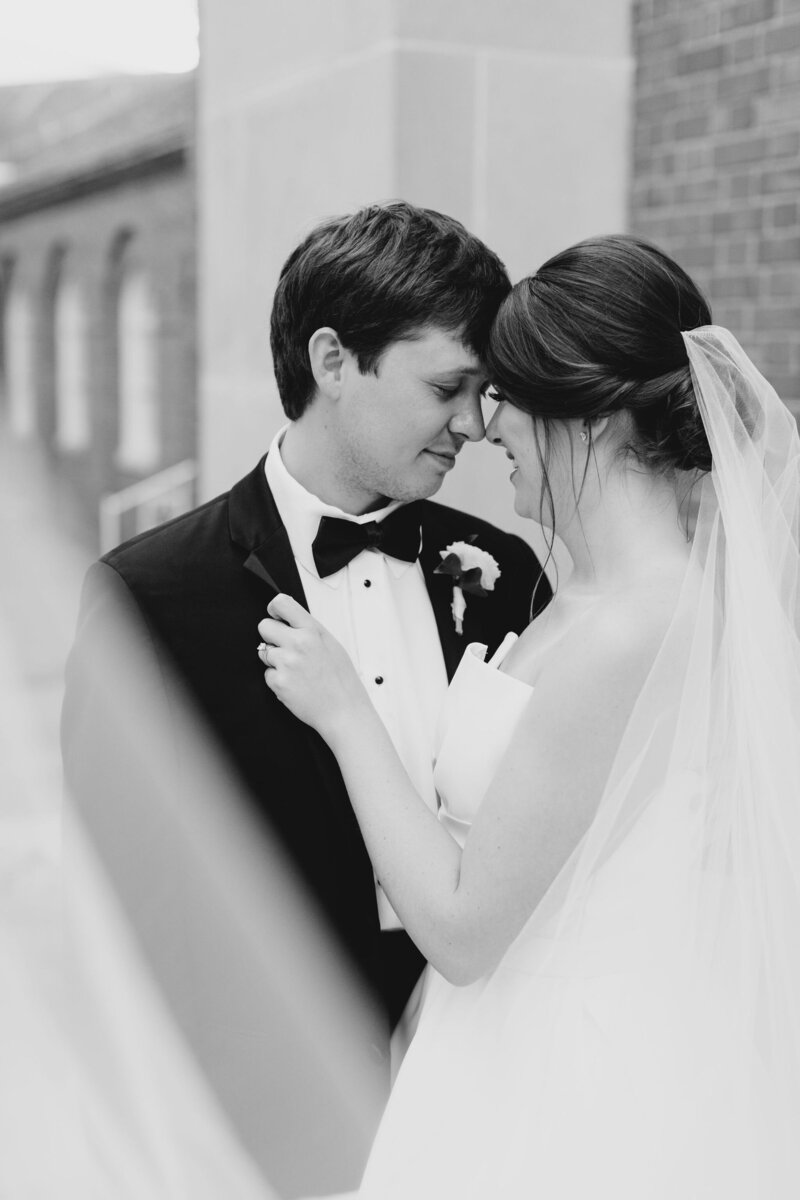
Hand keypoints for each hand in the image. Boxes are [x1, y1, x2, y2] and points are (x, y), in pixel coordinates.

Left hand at [257, 594, 368, 740]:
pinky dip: (277, 679)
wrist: (343, 711)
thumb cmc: (342, 681)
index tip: (275, 615)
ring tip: (296, 671)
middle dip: (271, 636)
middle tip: (285, 648)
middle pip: (264, 626)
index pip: (281, 603)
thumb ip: (309, 630)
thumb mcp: (332, 645)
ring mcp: (286, 663)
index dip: (274, 609)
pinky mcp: (278, 682)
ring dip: (275, 660)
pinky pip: (267, 674)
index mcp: (313, 631)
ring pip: (264, 652)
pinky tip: (295, 684)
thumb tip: (289, 621)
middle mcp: (298, 643)